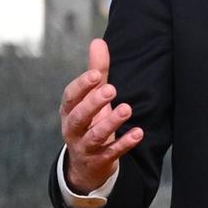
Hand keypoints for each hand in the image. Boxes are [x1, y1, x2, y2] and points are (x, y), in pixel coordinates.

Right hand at [57, 38, 142, 199]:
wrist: (86, 165)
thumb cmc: (89, 122)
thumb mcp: (91, 97)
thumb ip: (96, 70)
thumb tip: (98, 41)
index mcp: (69, 111)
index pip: (70, 97)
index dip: (82, 86)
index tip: (97, 74)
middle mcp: (73, 129)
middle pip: (78, 117)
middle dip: (93, 103)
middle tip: (111, 89)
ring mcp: (85, 147)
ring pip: (94, 136)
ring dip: (110, 123)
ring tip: (127, 109)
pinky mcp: (100, 161)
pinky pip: (111, 153)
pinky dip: (124, 144)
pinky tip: (138, 133)